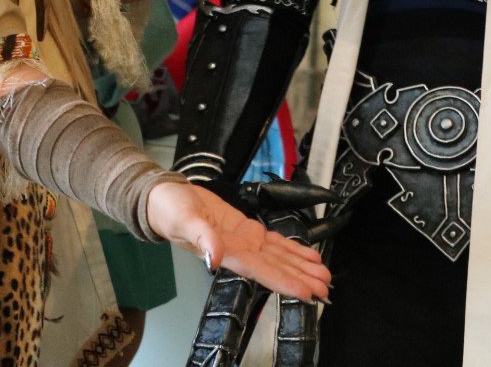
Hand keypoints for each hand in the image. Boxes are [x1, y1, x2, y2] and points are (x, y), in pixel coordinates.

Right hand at [146, 180, 331, 301]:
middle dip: (301, 278)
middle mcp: (238, 251)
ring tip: (324, 275)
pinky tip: (308, 255)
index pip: (260, 271)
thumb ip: (201, 238)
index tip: (306, 292)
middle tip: (326, 288)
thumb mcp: (184, 219)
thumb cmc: (169, 210)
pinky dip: (291, 249)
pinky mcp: (245, 230)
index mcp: (226, 252)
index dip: (284, 282)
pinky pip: (273, 242)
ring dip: (301, 266)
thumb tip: (214, 259)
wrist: (164, 198)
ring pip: (278, 257)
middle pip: (275, 268)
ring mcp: (243, 241)